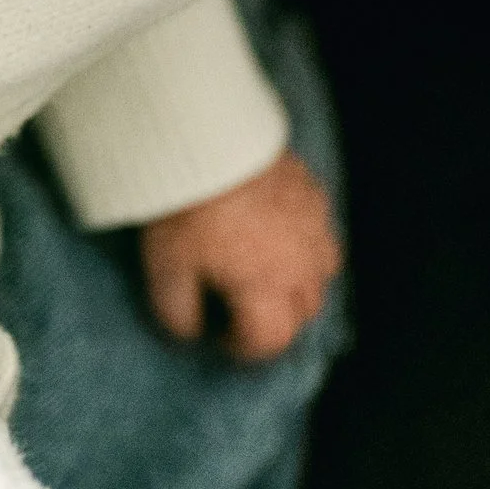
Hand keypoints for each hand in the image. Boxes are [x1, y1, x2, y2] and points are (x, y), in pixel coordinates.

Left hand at [140, 148, 340, 364]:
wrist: (202, 138)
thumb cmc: (184, 209)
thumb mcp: (166, 270)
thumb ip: (178, 315)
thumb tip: (190, 334)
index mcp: (268, 287)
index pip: (270, 340)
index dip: (242, 350)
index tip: (219, 338)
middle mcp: (302, 263)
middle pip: (304, 312)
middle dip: (274, 322)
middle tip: (239, 310)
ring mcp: (314, 225)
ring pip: (323, 273)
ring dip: (298, 285)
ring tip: (264, 275)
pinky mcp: (313, 192)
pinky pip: (321, 232)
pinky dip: (305, 244)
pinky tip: (277, 233)